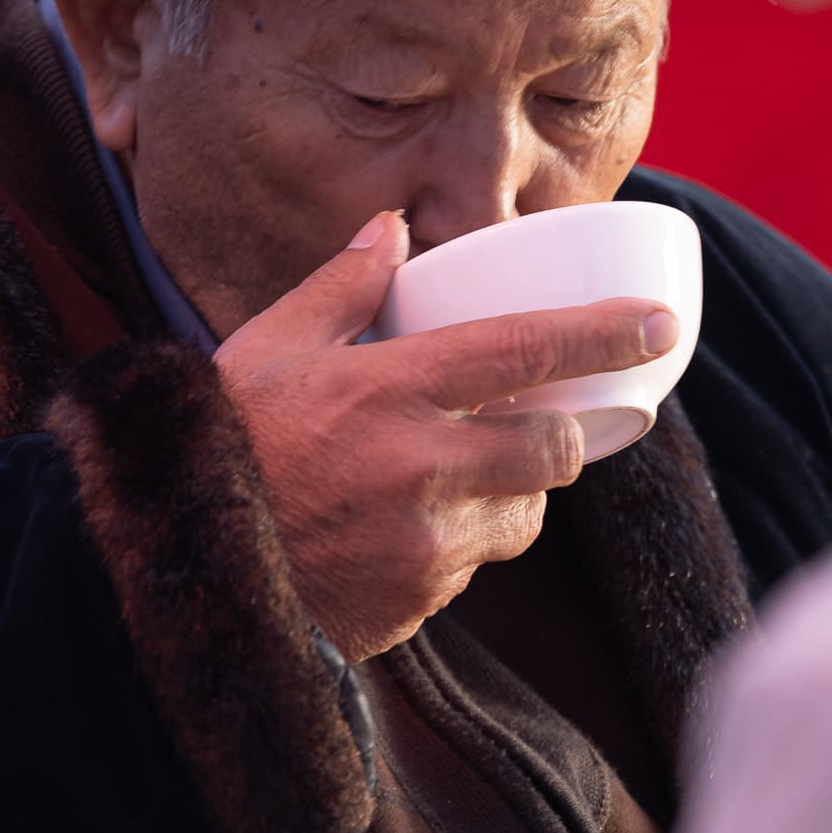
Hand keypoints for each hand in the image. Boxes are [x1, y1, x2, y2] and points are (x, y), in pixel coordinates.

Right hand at [215, 211, 680, 661]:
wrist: (171, 570)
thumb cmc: (215, 448)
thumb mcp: (264, 351)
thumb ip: (340, 290)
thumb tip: (390, 230)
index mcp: (387, 388)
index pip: (528, 349)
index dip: (606, 335)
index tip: (660, 325)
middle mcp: (419, 465)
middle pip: (554, 448)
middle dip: (558, 434)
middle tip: (534, 421)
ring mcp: (423, 542)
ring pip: (522, 518)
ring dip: (509, 498)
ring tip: (448, 481)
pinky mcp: (416, 601)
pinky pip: (470, 570)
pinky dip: (454, 549)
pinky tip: (399, 533)